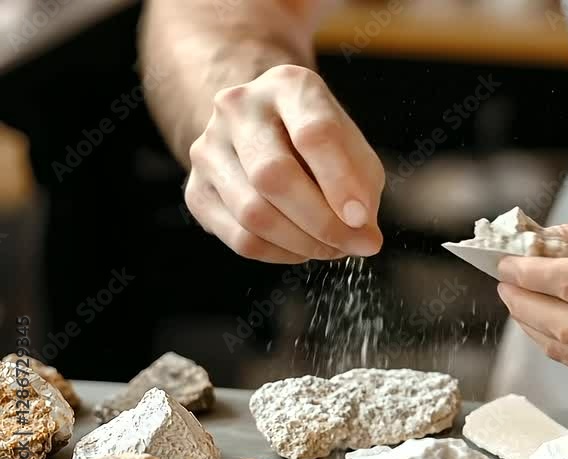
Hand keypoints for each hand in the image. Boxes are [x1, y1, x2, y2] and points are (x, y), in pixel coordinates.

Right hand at [185, 65, 383, 262]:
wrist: (264, 132)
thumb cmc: (319, 143)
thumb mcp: (353, 148)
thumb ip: (361, 185)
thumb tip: (361, 234)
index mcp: (287, 85)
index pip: (314, 134)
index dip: (341, 183)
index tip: (362, 218)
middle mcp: (238, 107)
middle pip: (274, 175)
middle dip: (321, 222)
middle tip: (353, 244)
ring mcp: (209, 147)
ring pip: (253, 213)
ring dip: (302, 243)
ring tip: (332, 247)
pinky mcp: (196, 188)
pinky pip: (239, 237)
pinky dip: (278, 253)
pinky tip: (301, 249)